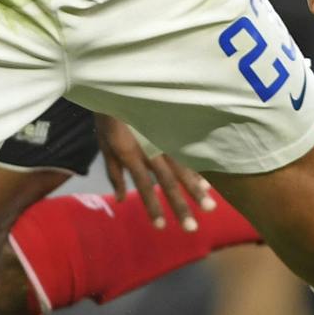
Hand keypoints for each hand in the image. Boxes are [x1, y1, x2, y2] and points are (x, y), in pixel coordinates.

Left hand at [95, 114, 215, 230]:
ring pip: (182, 168)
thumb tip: (122, 200)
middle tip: (191, 228)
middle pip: (167, 181)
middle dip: (179, 205)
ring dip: (195, 189)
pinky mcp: (170, 130)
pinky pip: (185, 153)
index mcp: (129, 152)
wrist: (116, 86)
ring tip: (209, 207)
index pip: (142, 185)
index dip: (151, 206)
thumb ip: (114, 173)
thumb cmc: (108, 118)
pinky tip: (206, 184)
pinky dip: (196, 170)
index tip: (161, 227)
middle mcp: (148, 147)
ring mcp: (161, 138)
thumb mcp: (104, 145)